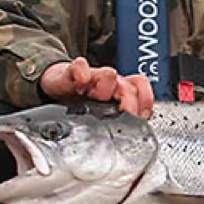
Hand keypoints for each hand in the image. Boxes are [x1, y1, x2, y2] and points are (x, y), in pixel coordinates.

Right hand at [39, 57, 154, 118]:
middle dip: (129, 103)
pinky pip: (79, 66)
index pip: (141, 88)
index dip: (145, 101)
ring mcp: (92, 77)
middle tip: (123, 114)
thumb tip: (136, 137)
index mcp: (121, 92)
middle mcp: (110, 83)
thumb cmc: (83, 101)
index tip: (142, 117)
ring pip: (109, 75)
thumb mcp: (104, 115)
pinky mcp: (71, 73)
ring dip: (105, 88)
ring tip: (94, 97)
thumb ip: (120, 122)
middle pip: (128, 87)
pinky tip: (81, 82)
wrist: (57, 86)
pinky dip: (81, 73)